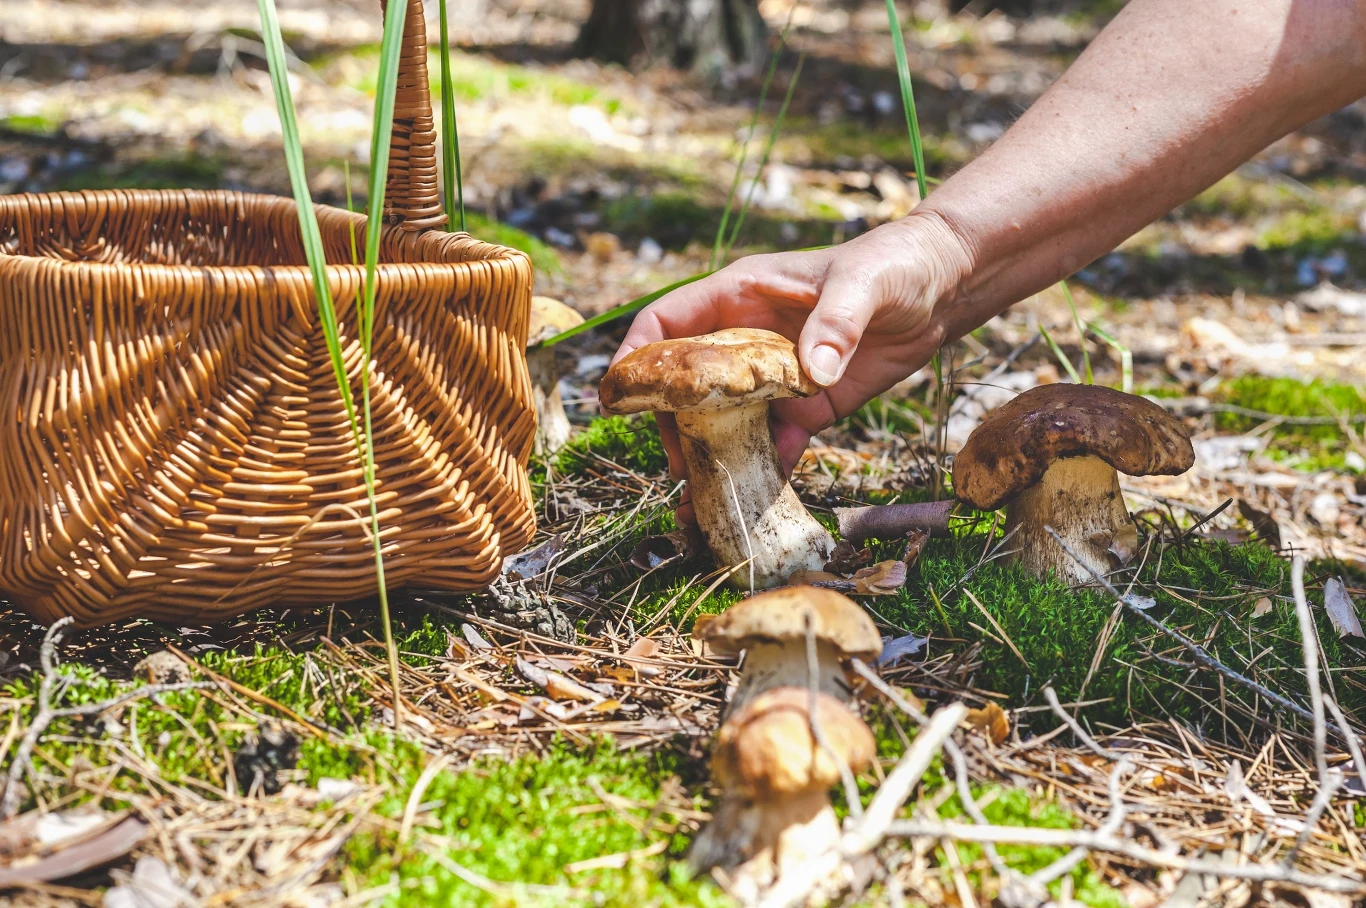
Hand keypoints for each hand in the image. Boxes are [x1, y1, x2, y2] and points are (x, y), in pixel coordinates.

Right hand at [611, 211, 972, 496]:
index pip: (666, 324)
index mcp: (739, 295)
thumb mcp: (864, 285)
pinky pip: (773, 443)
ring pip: (723, 420)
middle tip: (677, 463)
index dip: (636, 357)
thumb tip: (809, 372)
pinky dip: (763, 471)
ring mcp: (773, 375)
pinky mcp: (806, 405)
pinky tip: (756, 500)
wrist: (943, 288)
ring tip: (703, 496)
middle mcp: (745, 337)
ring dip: (711, 456)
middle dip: (670, 423)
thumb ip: (836, 322)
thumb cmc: (895, 263)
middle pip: (686, 383)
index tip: (619, 398)